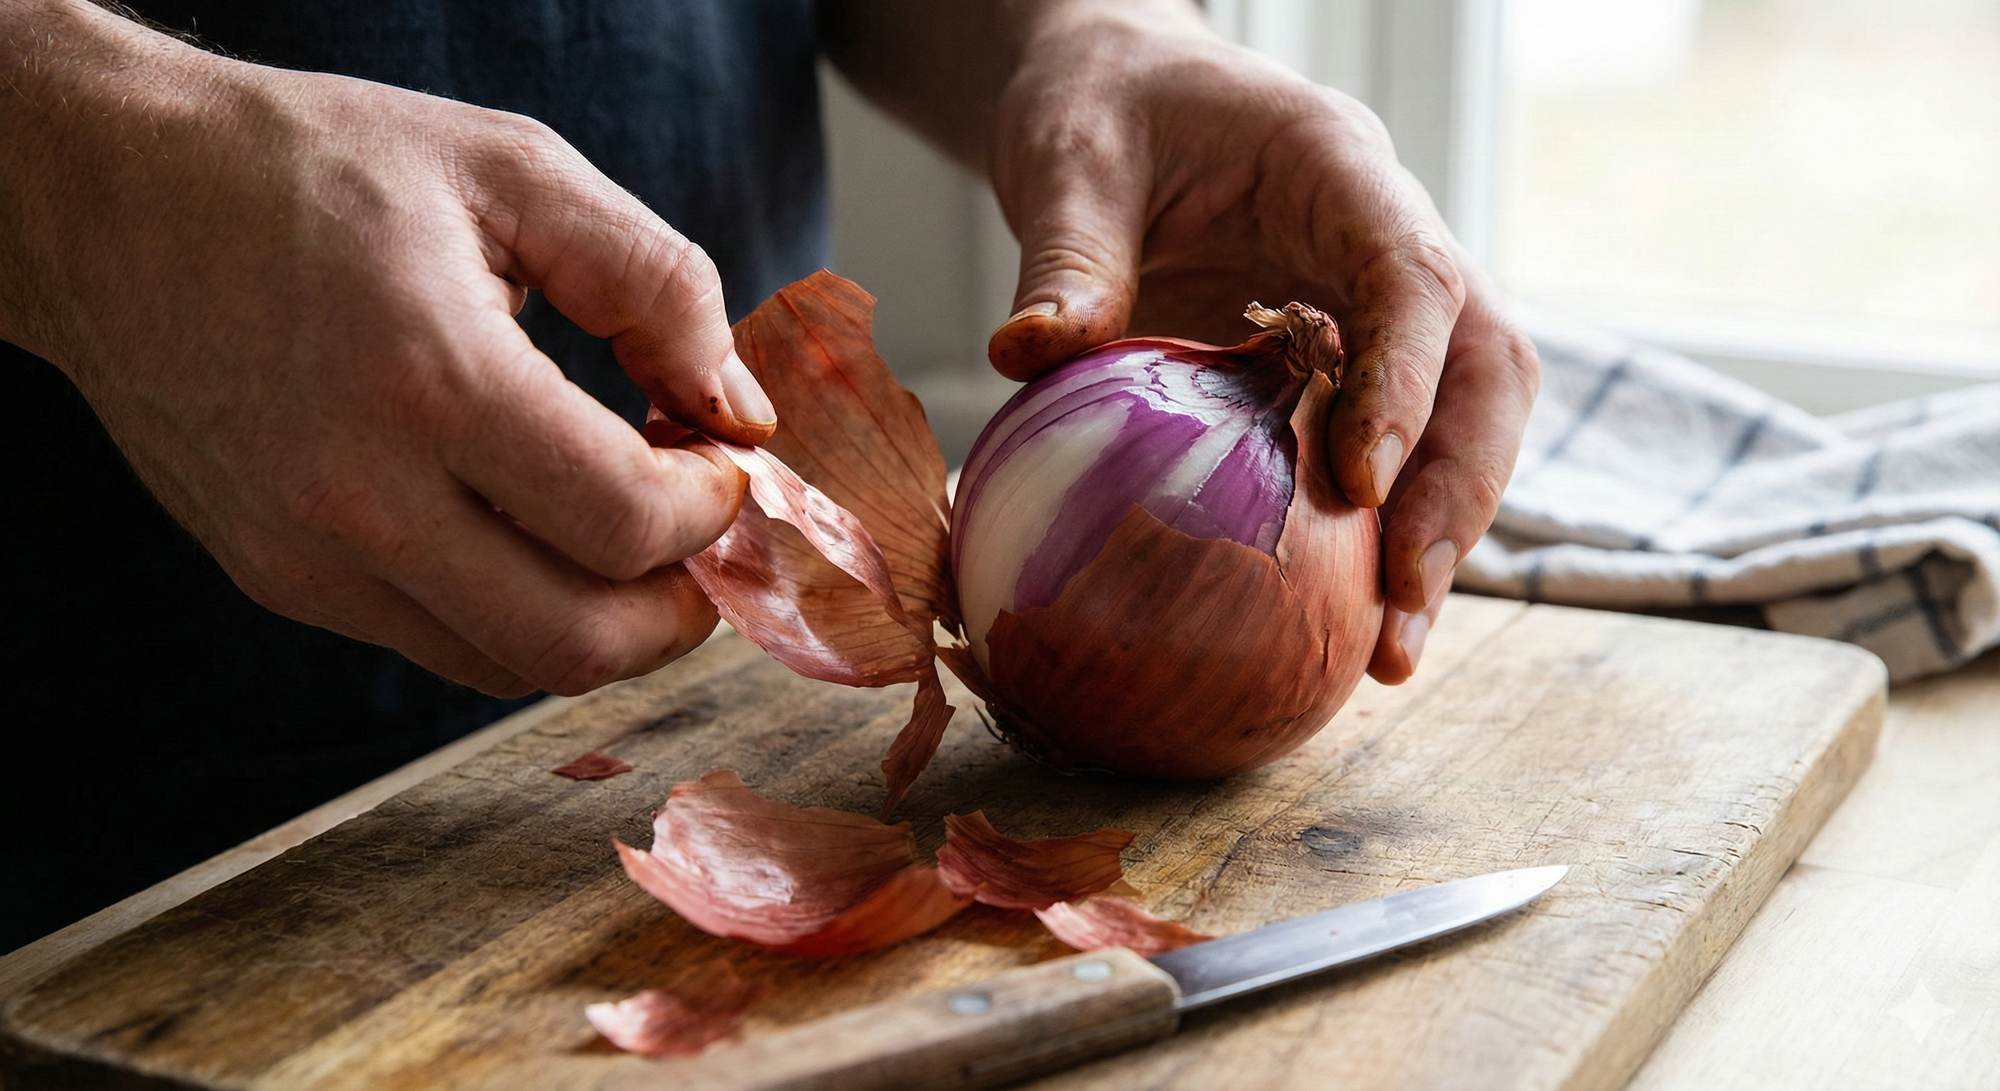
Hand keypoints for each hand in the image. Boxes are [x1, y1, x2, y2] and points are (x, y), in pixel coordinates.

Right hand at [0, 2, 777, 695]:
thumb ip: (658, 283)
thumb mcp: (514, 168)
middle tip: (707, 541)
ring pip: (508, 669)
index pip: (624, 523)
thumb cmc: (317, 166)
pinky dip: (517, 615)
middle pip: (575, 644)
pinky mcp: (277, 578)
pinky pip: (437, 647)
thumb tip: (737, 410)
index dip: (712, 511)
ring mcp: (304, 554)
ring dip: (604, 627)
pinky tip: (537, 534)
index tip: (723, 460)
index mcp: (428, 379)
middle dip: (680, 610)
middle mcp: (356, 494)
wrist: (111, 192)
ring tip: (632, 538)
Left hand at [981, 5, 1538, 682]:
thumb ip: (1066, 255)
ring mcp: (1377, 301)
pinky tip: (1338, 617)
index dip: (1406, 384)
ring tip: (1386, 654)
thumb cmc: (1102, 105)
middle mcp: (1385, 237)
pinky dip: (1378, 531)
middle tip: (1399, 616)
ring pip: (1463, 420)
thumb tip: (1028, 355)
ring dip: (1437, 535)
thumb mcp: (1067, 158)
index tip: (1359, 486)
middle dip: (1458, 496)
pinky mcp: (1347, 356)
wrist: (1115, 88)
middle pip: (1484, 369)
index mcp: (1339, 169)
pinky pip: (1394, 445)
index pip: (1414, 279)